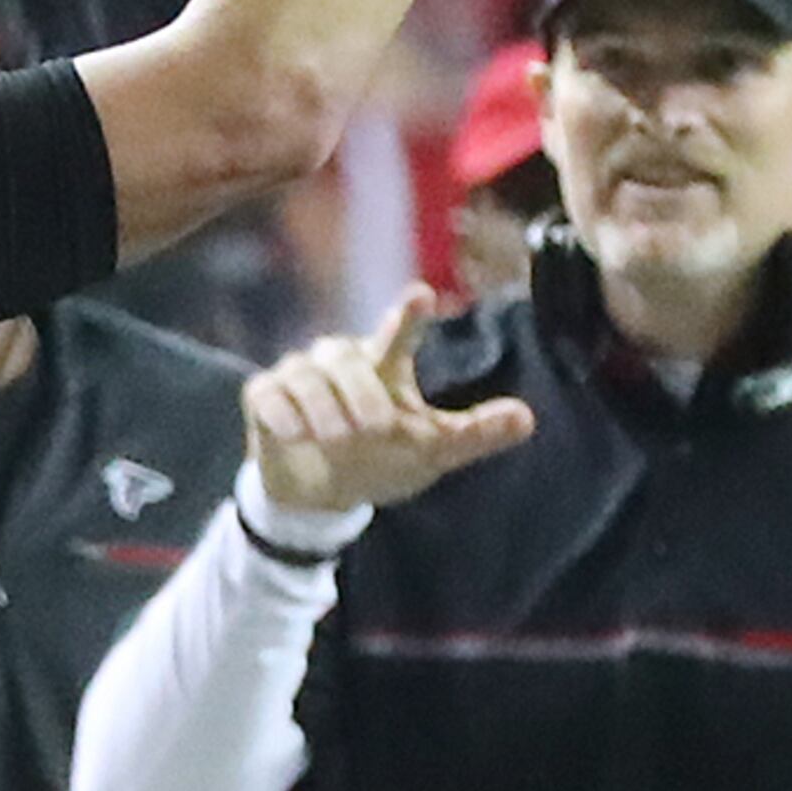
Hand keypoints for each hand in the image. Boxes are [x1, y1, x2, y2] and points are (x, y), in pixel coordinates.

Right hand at [244, 286, 533, 513]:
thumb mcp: (433, 451)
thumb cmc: (382, 459)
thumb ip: (474, 433)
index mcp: (383, 367)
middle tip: (375, 427)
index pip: (397, 335)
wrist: (322, 495)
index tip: (421, 294)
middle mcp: (339, 363)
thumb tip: (527, 418)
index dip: (407, 316)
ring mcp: (298, 378)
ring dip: (321, 406)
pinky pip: (267, 393)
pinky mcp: (264, 398)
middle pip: (345, 357)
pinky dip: (282, 413)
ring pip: (304, 373)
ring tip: (337, 438)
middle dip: (360, 391)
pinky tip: (296, 434)